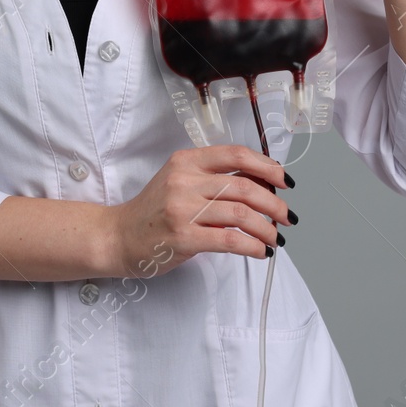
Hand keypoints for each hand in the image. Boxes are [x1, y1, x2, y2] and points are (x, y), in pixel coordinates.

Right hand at [108, 146, 294, 277]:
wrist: (118, 236)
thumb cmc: (154, 211)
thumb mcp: (180, 182)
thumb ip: (215, 180)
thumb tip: (263, 185)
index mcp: (186, 161)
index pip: (236, 155)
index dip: (267, 167)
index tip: (285, 180)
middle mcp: (184, 180)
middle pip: (244, 186)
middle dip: (274, 203)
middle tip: (287, 216)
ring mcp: (182, 209)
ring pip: (241, 214)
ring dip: (267, 229)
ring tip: (276, 238)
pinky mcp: (183, 237)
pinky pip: (230, 240)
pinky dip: (253, 246)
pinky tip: (261, 251)